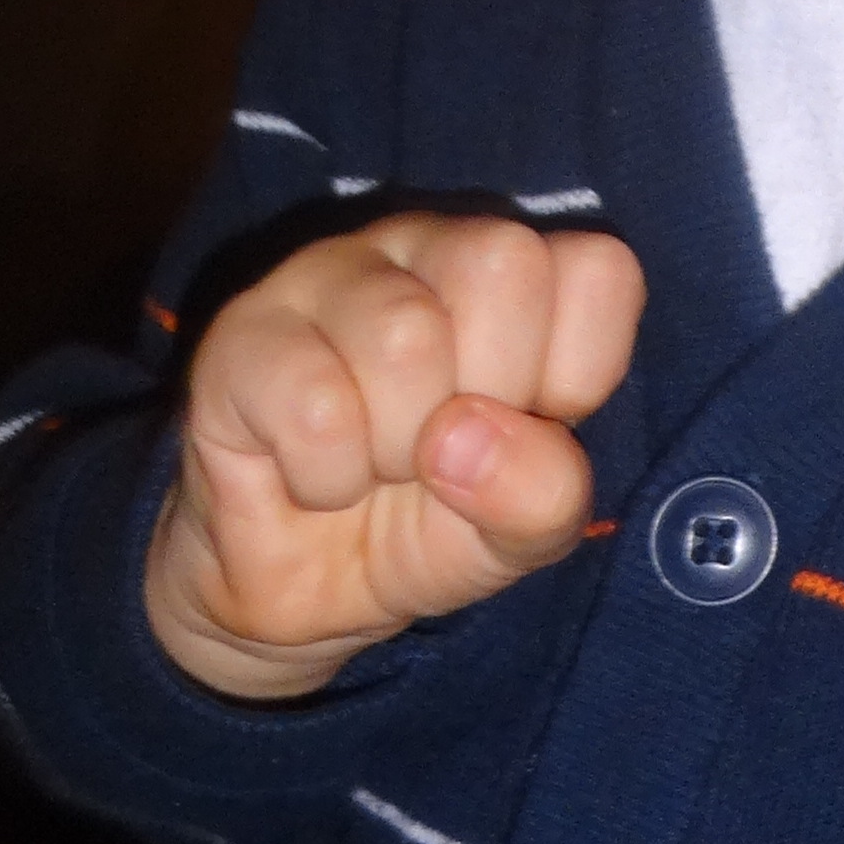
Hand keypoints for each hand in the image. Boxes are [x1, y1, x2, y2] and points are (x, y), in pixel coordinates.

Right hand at [144, 217, 644, 701]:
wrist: (302, 596)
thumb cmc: (426, 527)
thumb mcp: (520, 533)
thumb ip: (544, 493)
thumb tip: (466, 437)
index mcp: (518, 277)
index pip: (600, 270)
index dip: (579, 374)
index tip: (527, 429)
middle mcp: (427, 247)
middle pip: (504, 263)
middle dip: (487, 398)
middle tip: (442, 448)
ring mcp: (329, 275)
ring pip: (404, 332)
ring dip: (397, 447)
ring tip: (375, 465)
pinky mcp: (243, 332)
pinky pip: (313, 401)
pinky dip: (325, 476)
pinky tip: (314, 475)